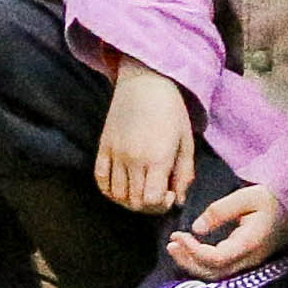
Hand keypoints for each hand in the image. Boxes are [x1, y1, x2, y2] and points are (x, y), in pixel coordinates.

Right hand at [90, 64, 196, 218]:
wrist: (144, 80)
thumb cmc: (171, 110)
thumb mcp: (186, 141)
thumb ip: (185, 174)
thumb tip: (179, 200)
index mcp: (157, 157)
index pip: (152, 200)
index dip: (161, 206)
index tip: (170, 194)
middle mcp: (133, 159)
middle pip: (134, 202)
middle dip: (148, 206)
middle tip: (157, 194)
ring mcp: (115, 153)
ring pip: (116, 195)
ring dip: (129, 201)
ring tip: (141, 190)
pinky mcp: (103, 146)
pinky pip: (100, 179)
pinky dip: (109, 190)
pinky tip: (123, 186)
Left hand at [166, 179, 287, 281]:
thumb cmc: (275, 198)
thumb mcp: (247, 196)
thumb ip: (220, 211)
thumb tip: (196, 228)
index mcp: (249, 244)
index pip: (216, 259)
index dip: (194, 251)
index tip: (178, 235)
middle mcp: (250, 259)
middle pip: (214, 273)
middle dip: (188, 261)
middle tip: (171, 243)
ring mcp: (250, 262)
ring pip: (218, 274)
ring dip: (193, 264)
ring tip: (175, 247)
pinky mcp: (249, 259)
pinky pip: (223, 269)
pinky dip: (203, 263)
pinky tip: (192, 251)